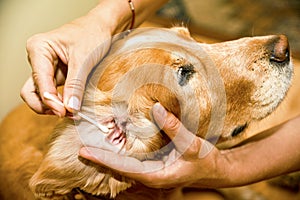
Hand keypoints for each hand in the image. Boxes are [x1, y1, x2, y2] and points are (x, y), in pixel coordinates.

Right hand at [20, 5, 112, 116]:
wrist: (102, 27)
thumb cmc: (92, 34)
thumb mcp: (84, 60)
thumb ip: (76, 85)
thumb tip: (70, 108)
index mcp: (39, 49)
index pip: (38, 80)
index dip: (49, 99)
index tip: (63, 111)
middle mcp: (39, 59)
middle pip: (32, 91)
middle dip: (46, 105)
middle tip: (65, 113)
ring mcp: (47, 68)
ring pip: (41, 94)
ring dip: (53, 106)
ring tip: (72, 111)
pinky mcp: (58, 75)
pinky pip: (54, 93)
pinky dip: (61, 101)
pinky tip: (73, 106)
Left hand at [79, 103, 226, 188]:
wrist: (215, 170)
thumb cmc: (206, 161)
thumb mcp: (192, 144)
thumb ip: (175, 128)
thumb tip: (156, 108)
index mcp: (156, 176)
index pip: (124, 168)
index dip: (104, 160)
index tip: (85, 152)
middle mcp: (150, 175)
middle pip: (118, 169)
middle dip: (100, 159)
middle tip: (80, 147)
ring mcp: (151, 170)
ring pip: (124, 165)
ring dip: (108, 155)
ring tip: (90, 145)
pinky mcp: (154, 163)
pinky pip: (133, 159)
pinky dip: (121, 152)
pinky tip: (113, 143)